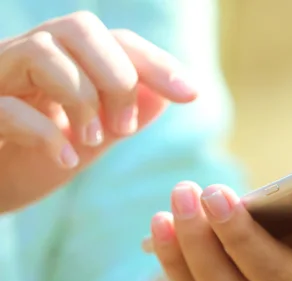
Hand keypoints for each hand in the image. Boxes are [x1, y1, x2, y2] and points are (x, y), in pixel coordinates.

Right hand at [0, 11, 196, 213]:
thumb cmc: (33, 160)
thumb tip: (162, 95)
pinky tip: (65, 159)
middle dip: (117, 77)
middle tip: (125, 127)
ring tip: (92, 140)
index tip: (191, 94)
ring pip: (43, 51)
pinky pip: (8, 106)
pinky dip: (45, 131)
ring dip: (82, 97)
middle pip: (80, 28)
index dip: (156, 63)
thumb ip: (122, 116)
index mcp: (64, 61)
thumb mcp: (89, 140)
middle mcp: (29, 57)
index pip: (116, 42)